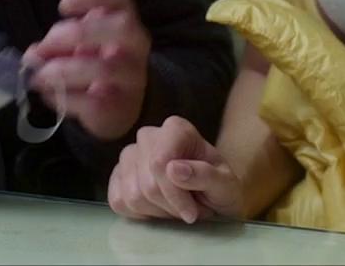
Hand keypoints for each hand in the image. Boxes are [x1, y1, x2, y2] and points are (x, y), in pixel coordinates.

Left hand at [24, 0, 150, 140]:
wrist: (118, 110)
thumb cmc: (95, 66)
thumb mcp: (79, 47)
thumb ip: (58, 42)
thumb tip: (33, 54)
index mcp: (124, 20)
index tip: (63, 7)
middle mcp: (135, 45)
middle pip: (121, 27)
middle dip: (76, 34)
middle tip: (45, 48)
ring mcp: (132, 78)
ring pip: (105, 68)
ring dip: (64, 71)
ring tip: (39, 77)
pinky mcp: (120, 107)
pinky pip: (93, 101)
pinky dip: (65, 97)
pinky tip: (50, 95)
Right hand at [108, 115, 240, 223]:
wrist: (211, 196)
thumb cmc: (220, 187)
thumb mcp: (225, 185)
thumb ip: (205, 175)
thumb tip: (173, 169)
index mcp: (176, 129)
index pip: (160, 163)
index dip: (174, 194)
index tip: (192, 213)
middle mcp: (148, 136)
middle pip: (147, 184)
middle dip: (170, 206)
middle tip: (190, 210)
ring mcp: (129, 155)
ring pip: (132, 196)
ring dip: (158, 212)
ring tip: (178, 208)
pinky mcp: (118, 175)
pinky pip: (118, 201)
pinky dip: (140, 214)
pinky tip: (158, 209)